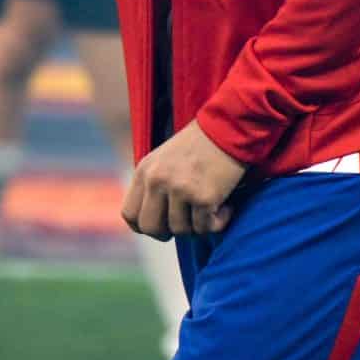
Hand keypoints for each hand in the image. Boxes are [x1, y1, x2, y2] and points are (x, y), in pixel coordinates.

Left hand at [122, 120, 245, 240]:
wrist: (230, 127)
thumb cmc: (201, 143)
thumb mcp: (165, 158)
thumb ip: (153, 183)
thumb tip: (152, 217)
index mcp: (145, 170)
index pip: (129, 214)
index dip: (144, 226)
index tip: (162, 225)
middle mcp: (157, 180)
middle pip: (150, 228)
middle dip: (169, 232)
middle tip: (187, 222)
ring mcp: (179, 189)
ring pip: (181, 230)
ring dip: (198, 224)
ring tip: (210, 206)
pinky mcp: (203, 197)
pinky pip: (205, 228)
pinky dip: (218, 222)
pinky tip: (225, 207)